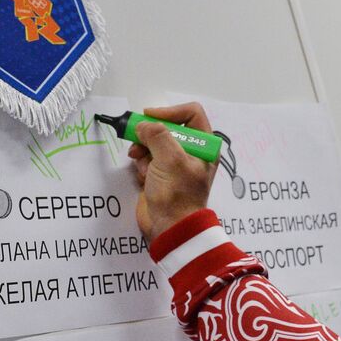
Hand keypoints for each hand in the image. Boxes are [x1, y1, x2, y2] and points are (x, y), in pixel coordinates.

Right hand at [128, 102, 218, 242]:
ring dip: (144, 151)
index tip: (149, 117)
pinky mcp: (161, 174)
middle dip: (150, 134)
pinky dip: (142, 164)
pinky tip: (144, 177)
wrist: (170, 228)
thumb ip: (157, 135)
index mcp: (205, 146)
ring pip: (154, 143)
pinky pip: (147, 158)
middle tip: (136, 138)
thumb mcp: (171, 159)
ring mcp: (175, 164)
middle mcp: (192, 152)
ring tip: (141, 164)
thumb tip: (142, 125)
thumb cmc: (178, 195)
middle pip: (168, 127)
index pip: (191, 113)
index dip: (170, 111)